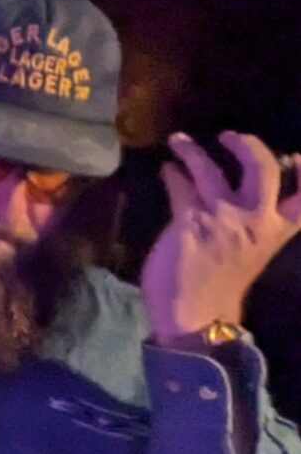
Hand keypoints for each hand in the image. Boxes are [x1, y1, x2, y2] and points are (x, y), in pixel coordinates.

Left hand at [141, 132, 300, 346]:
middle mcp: (255, 221)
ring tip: (178, 140)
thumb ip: (254, 222)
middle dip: (247, 145)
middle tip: (229, 136)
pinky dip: (173, 173)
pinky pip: (180, 184)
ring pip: (210, 169)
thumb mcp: (253, 251)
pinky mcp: (189, 220)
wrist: (196, 317)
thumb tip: (238, 189)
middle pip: (262, 169)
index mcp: (276, 231)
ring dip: (192, 150)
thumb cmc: (222, 285)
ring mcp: (222, 218)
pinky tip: (167, 169)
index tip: (298, 156)